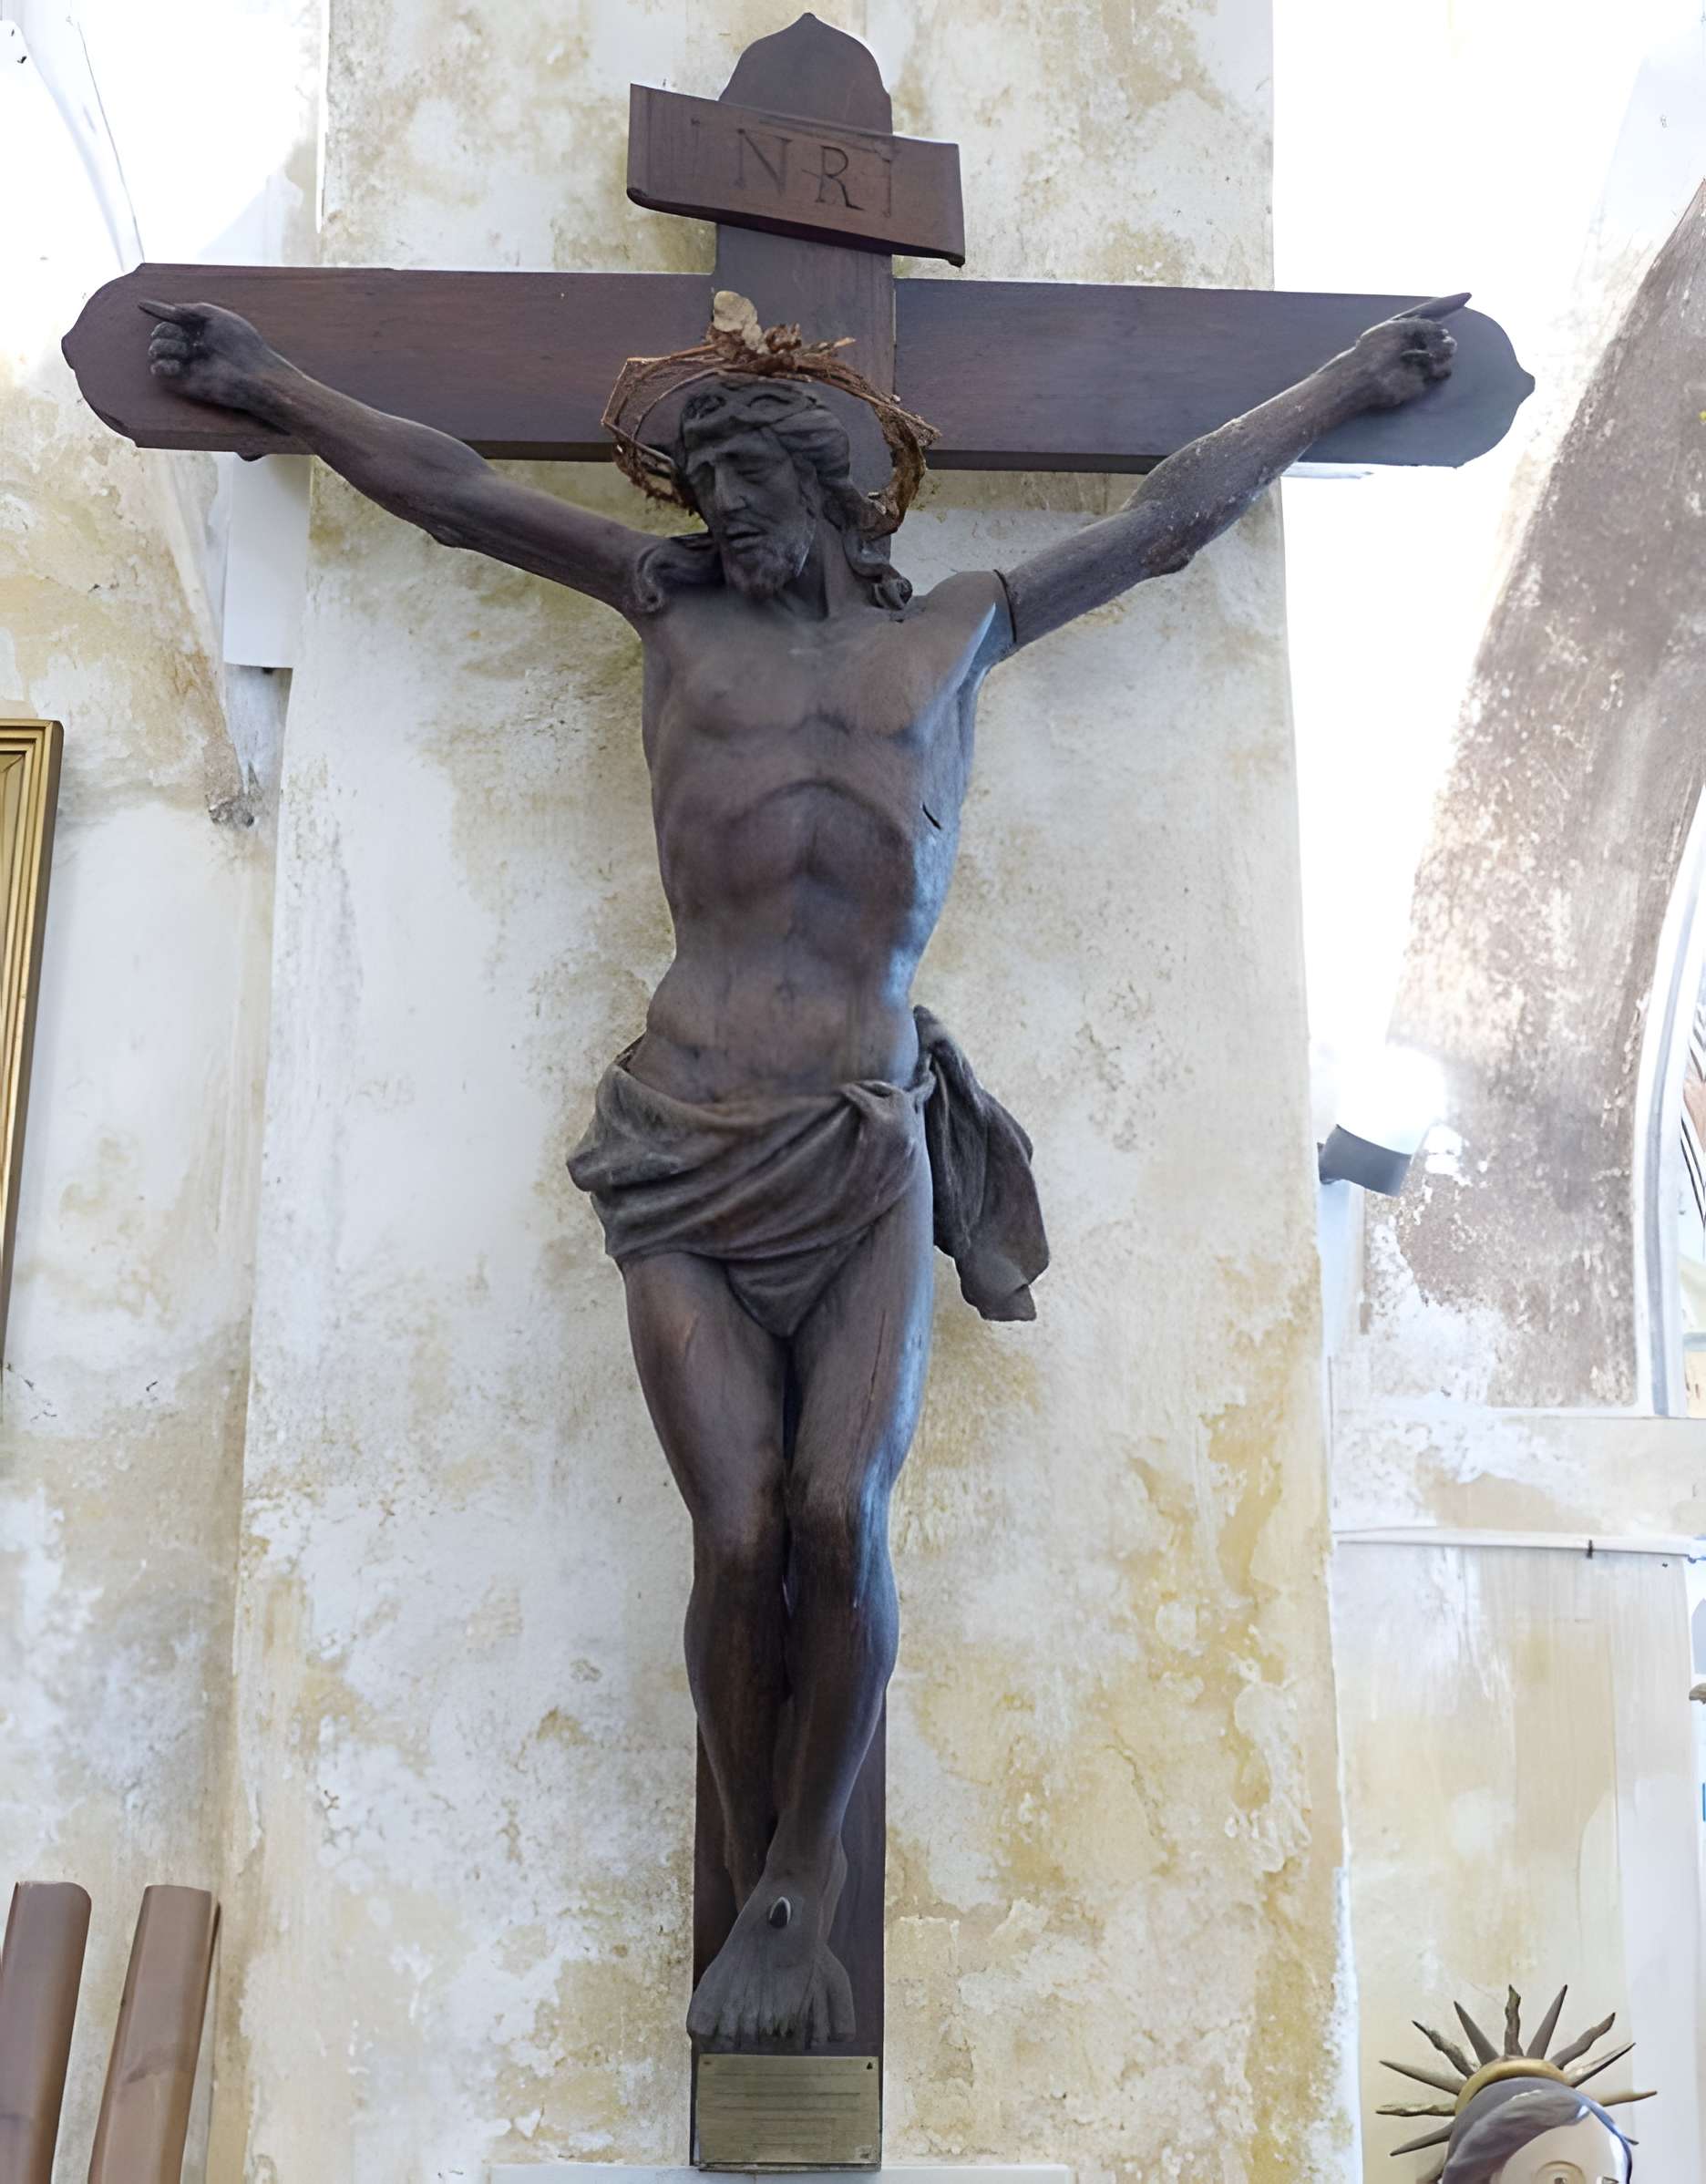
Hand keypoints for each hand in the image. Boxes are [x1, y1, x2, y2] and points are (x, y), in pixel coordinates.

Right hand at [140, 299, 283, 410]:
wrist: (254, 374)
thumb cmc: (242, 343)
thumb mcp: (218, 316)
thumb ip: (192, 310)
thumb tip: (171, 309)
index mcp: (201, 330)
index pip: (173, 317)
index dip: (157, 309)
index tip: (141, 303)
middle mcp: (192, 346)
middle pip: (162, 331)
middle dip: (165, 330)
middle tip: (185, 339)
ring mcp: (188, 364)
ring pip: (156, 349)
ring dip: (164, 345)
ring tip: (185, 351)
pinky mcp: (185, 382)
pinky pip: (159, 370)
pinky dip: (160, 364)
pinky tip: (175, 364)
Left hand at [1347, 291, 1466, 410]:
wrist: (1365, 376)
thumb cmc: (1375, 348)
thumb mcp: (1399, 326)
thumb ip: (1424, 325)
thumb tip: (1443, 333)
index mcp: (1406, 326)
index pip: (1432, 310)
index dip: (1450, 302)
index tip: (1468, 295)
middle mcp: (1414, 342)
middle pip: (1441, 333)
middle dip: (1440, 336)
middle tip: (1437, 339)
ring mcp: (1419, 360)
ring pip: (1447, 350)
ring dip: (1444, 349)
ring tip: (1433, 353)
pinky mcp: (1422, 379)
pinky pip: (1444, 370)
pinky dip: (1441, 367)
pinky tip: (1430, 368)